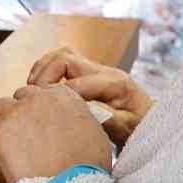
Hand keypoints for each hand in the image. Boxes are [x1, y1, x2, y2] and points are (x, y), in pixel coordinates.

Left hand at [0, 85, 112, 182]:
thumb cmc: (86, 169)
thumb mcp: (95, 135)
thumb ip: (79, 119)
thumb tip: (71, 124)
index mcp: (64, 96)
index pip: (42, 92)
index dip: (40, 110)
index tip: (42, 125)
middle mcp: (38, 98)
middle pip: (21, 97)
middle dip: (23, 114)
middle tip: (28, 138)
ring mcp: (16, 113)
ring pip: (0, 106)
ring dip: (4, 122)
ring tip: (12, 145)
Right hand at [27, 47, 153, 148]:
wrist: (150, 123)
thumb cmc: (140, 128)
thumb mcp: (126, 128)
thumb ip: (106, 117)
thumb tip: (82, 108)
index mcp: (114, 83)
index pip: (76, 82)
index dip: (55, 94)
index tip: (42, 110)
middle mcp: (104, 70)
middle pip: (65, 57)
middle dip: (44, 74)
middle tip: (33, 94)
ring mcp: (96, 69)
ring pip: (62, 55)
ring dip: (44, 68)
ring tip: (33, 88)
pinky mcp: (90, 74)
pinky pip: (63, 62)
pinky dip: (48, 70)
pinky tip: (41, 87)